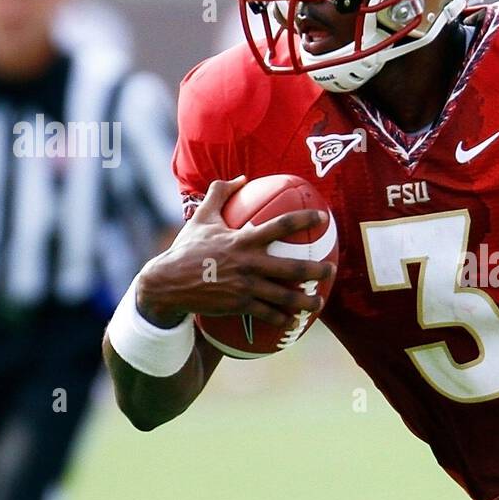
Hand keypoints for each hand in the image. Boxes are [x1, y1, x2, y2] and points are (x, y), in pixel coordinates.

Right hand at [136, 175, 334, 328]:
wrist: (167, 283)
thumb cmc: (187, 249)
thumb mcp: (202, 218)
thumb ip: (220, 194)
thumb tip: (241, 178)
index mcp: (243, 240)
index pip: (281, 225)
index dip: (304, 219)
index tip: (323, 217)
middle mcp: (248, 264)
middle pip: (292, 268)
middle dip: (316, 270)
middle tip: (331, 269)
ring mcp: (244, 287)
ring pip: (284, 297)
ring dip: (306, 301)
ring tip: (319, 302)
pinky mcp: (239, 306)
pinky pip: (267, 314)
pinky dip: (282, 319)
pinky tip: (293, 322)